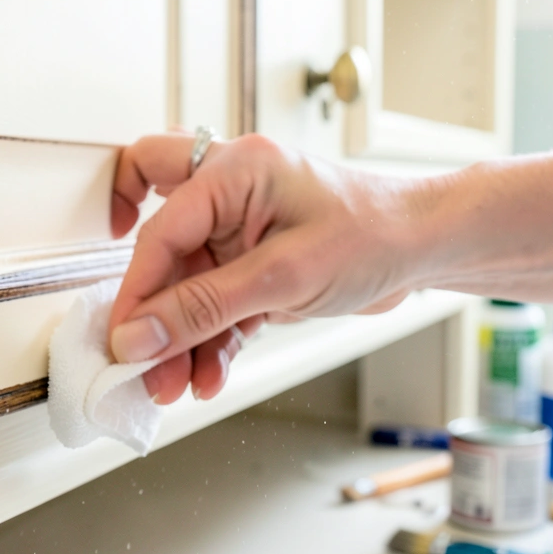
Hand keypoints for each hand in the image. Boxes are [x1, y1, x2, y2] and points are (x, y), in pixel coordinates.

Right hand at [108, 132, 419, 403]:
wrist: (427, 248)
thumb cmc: (375, 232)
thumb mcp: (284, 276)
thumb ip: (204, 307)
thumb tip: (140, 333)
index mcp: (233, 171)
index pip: (160, 232)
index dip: (137, 291)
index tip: (125, 339)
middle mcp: (229, 194)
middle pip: (155, 242)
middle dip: (146, 304)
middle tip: (135, 350)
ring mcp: (239, 231)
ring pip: (184, 284)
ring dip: (178, 336)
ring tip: (174, 382)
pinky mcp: (253, 267)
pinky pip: (214, 306)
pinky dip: (209, 342)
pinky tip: (208, 374)